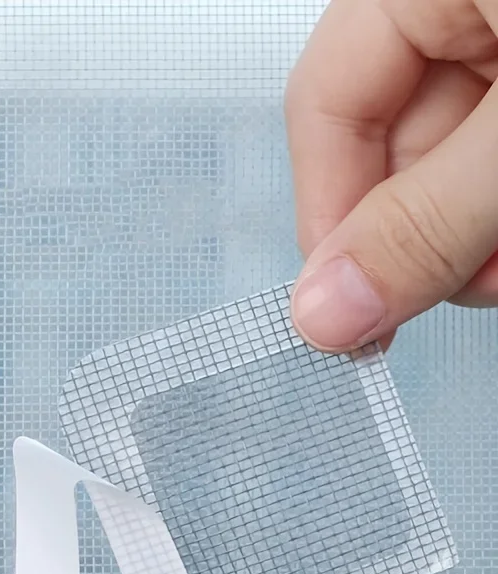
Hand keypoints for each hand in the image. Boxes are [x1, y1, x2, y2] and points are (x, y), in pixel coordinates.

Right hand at [285, 0, 497, 351]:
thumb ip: (426, 219)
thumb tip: (325, 311)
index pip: (325, 103)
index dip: (330, 215)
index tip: (352, 303)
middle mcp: (450, 4)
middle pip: (392, 146)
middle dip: (429, 234)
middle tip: (471, 286)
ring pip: (451, 163)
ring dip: (475, 234)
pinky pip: (492, 160)